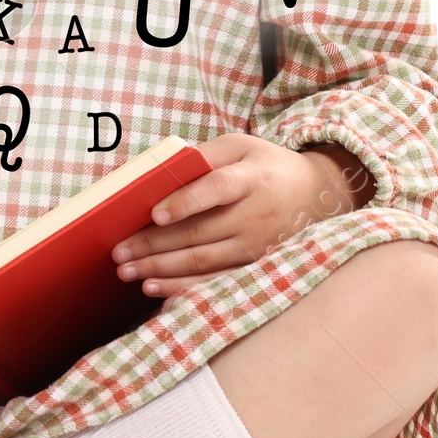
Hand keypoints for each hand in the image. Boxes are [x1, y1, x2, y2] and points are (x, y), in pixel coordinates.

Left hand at [112, 134, 372, 297]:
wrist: (319, 195)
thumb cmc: (268, 166)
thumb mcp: (243, 146)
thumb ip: (205, 156)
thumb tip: (162, 171)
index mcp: (250, 178)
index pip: (217, 189)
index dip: (186, 201)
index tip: (155, 212)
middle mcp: (255, 214)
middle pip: (199, 232)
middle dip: (154, 245)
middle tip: (119, 252)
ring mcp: (256, 246)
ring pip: (203, 262)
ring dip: (162, 270)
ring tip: (128, 272)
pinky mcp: (256, 267)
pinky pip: (216, 282)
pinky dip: (184, 289)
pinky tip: (157, 290)